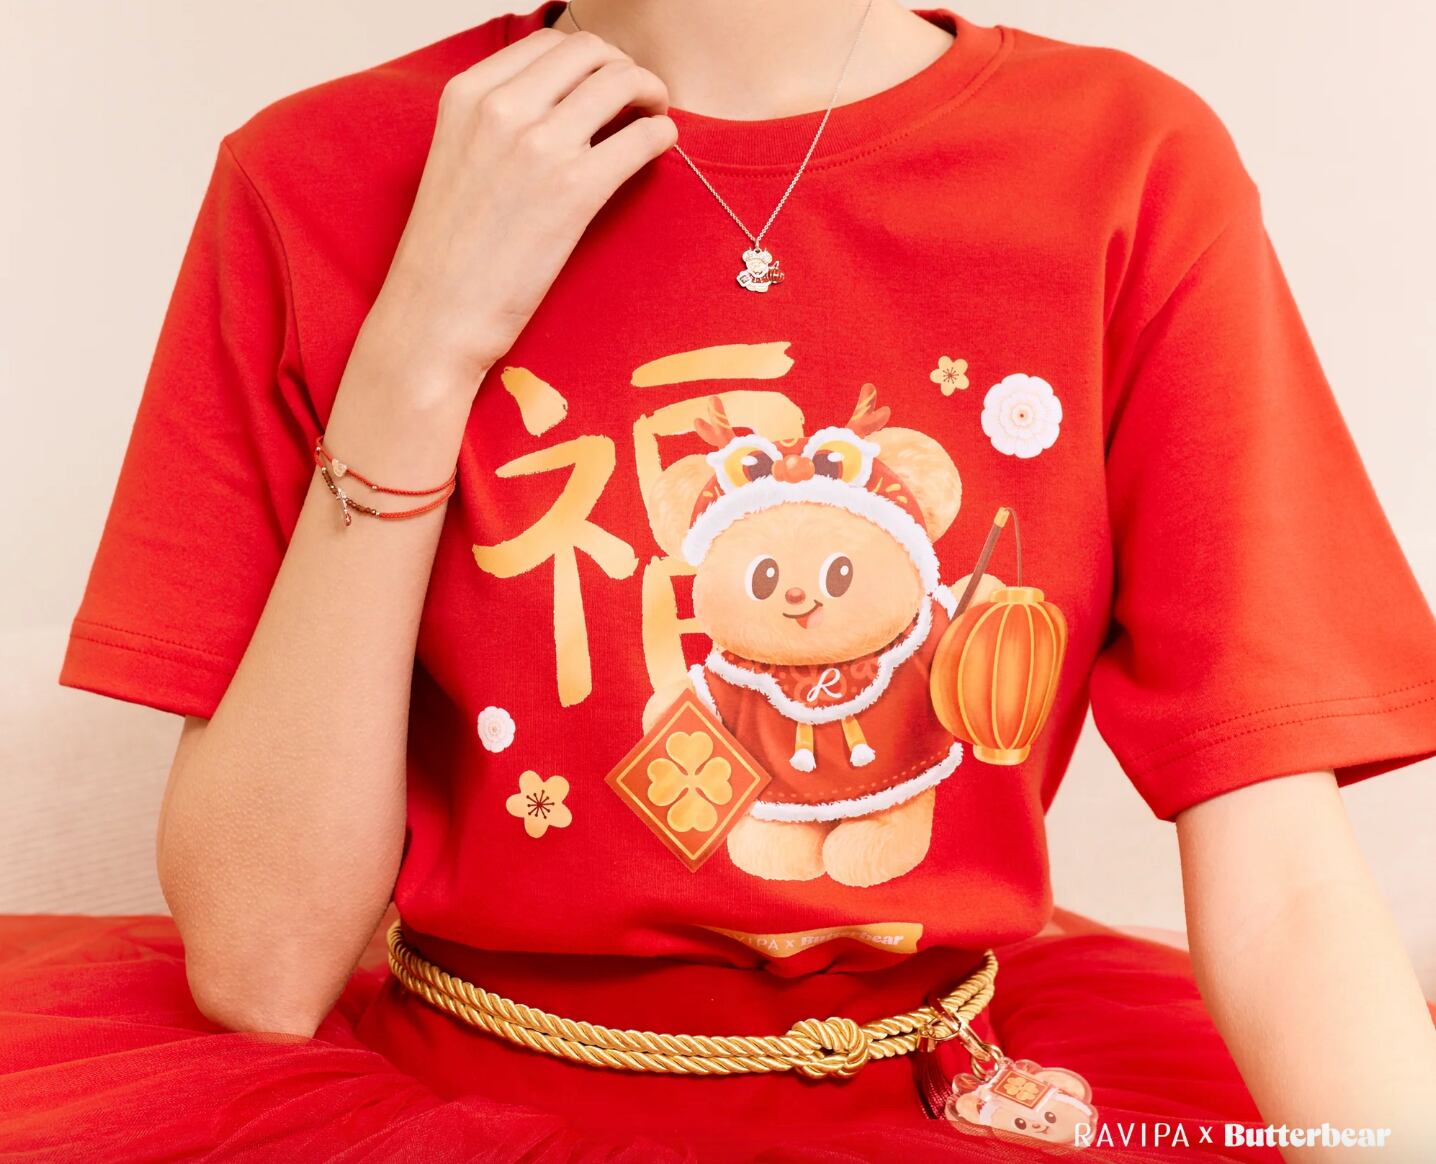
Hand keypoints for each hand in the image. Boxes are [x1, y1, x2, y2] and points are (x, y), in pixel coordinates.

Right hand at [357, 26, 676, 398]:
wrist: (436, 312)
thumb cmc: (448, 251)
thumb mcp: (456, 157)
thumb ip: (496, 120)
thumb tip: (558, 103)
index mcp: (467, 94)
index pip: (547, 42)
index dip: (588, 57)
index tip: (602, 81)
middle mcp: (502, 108)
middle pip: (589, 51)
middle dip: (622, 66)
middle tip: (638, 96)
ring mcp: (540, 146)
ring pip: (621, 82)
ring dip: (650, 93)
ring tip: (655, 115)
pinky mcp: (575, 190)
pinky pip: (640, 137)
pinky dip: (661, 133)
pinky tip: (660, 146)